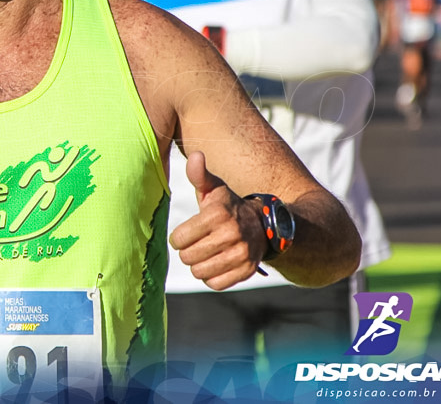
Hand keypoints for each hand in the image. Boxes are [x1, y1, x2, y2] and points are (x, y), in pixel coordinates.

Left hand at [169, 151, 266, 289]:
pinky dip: (212, 277)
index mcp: (217, 214)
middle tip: (198, 243)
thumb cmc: (227, 206)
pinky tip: (218, 264)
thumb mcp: (213, 188)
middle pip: (187, 257)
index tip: (188, 232)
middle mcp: (231, 234)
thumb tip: (196, 156)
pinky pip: (216, 284)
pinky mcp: (247, 271)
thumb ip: (199, 174)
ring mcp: (242, 254)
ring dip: (199, 265)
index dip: (179, 237)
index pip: (178, 239)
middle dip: (188, 252)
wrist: (262, 225)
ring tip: (207, 253)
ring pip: (199, 273)